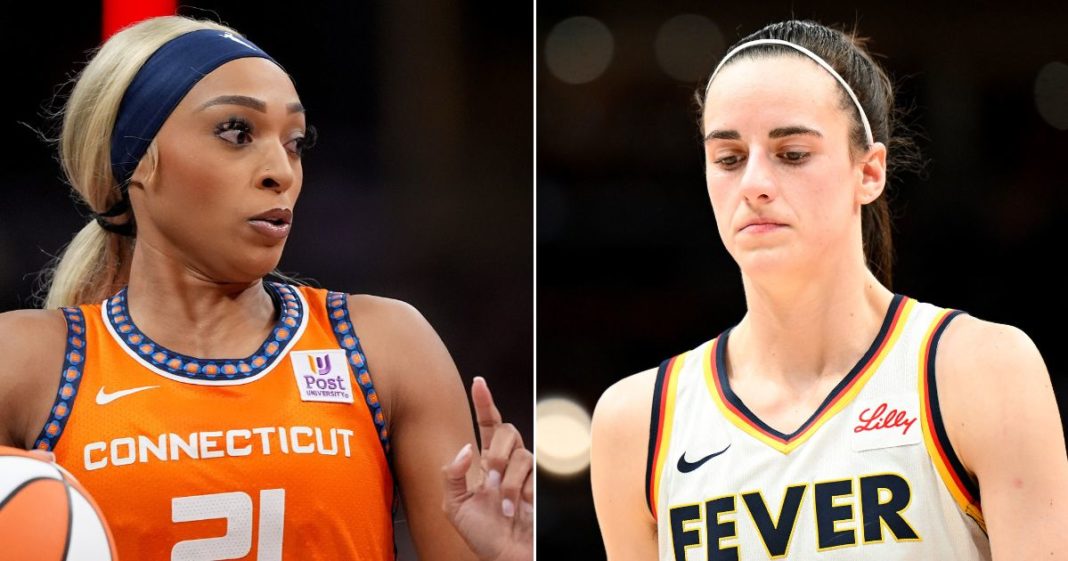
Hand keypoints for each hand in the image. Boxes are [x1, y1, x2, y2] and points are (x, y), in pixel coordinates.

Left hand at [442, 377, 532, 560]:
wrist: (506, 557)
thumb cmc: (482, 535)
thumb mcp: (454, 507)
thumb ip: (452, 475)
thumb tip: (466, 448)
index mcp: (485, 463)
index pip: (488, 424)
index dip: (485, 402)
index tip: (480, 381)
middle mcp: (507, 463)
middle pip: (508, 431)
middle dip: (498, 454)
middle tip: (490, 482)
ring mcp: (526, 474)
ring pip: (522, 456)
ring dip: (509, 483)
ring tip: (504, 506)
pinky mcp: (541, 486)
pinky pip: (536, 476)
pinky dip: (524, 494)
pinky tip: (520, 510)